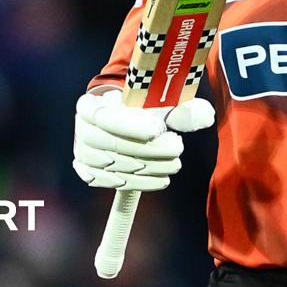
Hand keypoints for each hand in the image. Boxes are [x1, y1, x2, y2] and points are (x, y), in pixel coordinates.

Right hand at [72, 89, 214, 191]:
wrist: (121, 122)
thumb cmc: (140, 109)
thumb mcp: (158, 103)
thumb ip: (181, 109)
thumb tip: (205, 115)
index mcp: (89, 105)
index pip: (105, 116)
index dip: (131, 125)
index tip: (158, 128)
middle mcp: (81, 131)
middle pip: (112, 144)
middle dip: (148, 149)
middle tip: (177, 147)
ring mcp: (84, 155)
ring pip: (116, 166)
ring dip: (149, 167)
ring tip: (175, 163)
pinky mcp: (91, 175)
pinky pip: (116, 183)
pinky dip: (142, 183)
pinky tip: (162, 179)